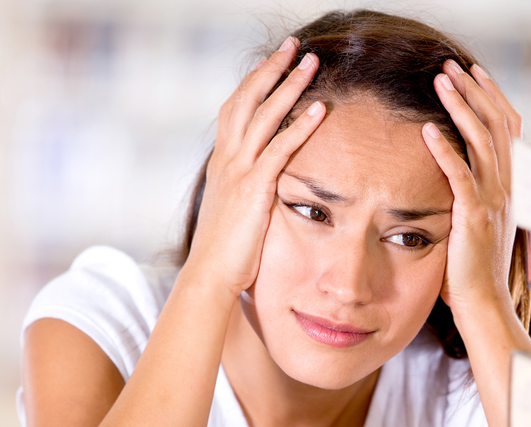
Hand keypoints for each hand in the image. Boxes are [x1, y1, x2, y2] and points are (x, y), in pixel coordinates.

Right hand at [184, 38, 325, 296]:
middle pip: (247, 100)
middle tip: (294, 45)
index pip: (236, 110)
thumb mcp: (236, 213)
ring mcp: (238, 172)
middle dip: (271, 69)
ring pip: (264, 116)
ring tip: (312, 62)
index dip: (254, 83)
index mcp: (222, 163)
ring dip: (289, 86)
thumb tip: (265, 189)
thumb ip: (248, 193)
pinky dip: (300, 127)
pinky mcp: (254, 189)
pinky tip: (320, 110)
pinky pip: (279, 149)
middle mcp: (226, 160)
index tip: (273, 62)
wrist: (210, 276)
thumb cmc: (226, 253)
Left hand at [422, 61, 523, 317]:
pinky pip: (461, 175)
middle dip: (475, 90)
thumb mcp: (477, 223)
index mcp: (510, 187)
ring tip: (441, 81)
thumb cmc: (472, 269)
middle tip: (452, 65)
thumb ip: (472, 195)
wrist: (484, 303)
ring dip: (461, 107)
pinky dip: (445, 150)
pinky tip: (428, 129)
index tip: (474, 73)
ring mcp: (494, 201)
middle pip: (497, 125)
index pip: (508, 129)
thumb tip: (454, 175)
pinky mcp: (475, 217)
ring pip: (482, 141)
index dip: (493, 98)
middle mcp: (507, 188)